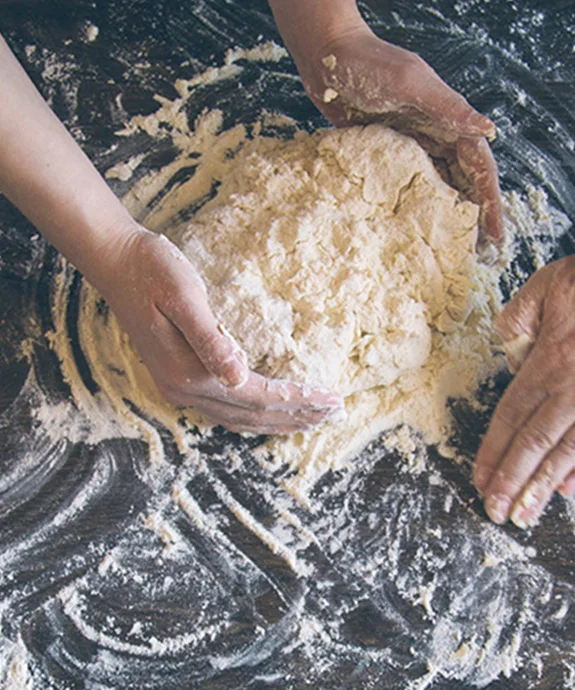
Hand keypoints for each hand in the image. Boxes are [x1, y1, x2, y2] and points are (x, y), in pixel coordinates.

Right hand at [100, 227, 343, 433]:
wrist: (115, 261)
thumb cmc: (153, 269)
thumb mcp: (185, 295)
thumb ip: (211, 338)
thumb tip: (240, 375)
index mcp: (190, 372)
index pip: (259, 396)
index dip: (298, 399)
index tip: (332, 396)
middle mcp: (184, 390)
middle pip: (255, 416)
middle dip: (299, 416)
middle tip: (337, 414)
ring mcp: (179, 389)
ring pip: (242, 420)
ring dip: (282, 421)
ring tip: (316, 420)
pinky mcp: (179, 382)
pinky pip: (228, 411)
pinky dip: (258, 416)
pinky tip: (277, 414)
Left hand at [283, 20, 503, 245]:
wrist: (325, 56)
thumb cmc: (367, 61)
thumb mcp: (411, 83)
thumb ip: (449, 107)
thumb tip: (488, 130)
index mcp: (449, 119)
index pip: (480, 167)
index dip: (491, 203)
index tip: (496, 236)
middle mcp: (438, 134)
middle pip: (466, 182)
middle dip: (478, 217)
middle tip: (483, 254)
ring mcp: (415, 145)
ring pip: (443, 186)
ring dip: (452, 216)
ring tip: (458, 249)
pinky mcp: (392, 152)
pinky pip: (414, 185)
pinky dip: (422, 207)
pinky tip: (421, 230)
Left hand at [473, 234, 574, 526]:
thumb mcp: (542, 286)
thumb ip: (515, 323)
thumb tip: (509, 358)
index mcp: (548, 364)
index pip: (511, 419)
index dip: (493, 453)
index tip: (480, 478)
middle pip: (535, 447)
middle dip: (512, 483)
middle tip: (495, 512)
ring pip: (569, 454)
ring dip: (544, 487)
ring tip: (527, 514)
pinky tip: (569, 488)